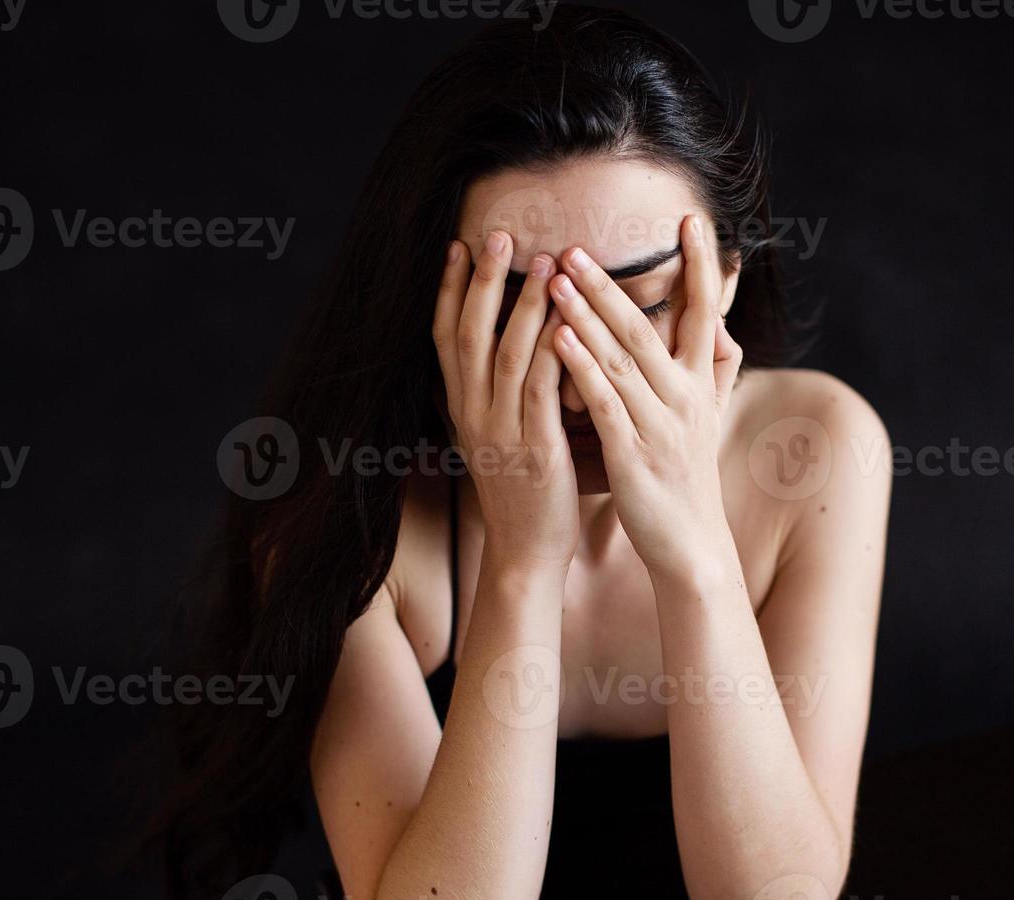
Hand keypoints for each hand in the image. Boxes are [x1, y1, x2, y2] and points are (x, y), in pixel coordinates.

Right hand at [433, 232, 579, 570]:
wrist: (526, 550)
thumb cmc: (522, 488)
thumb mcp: (497, 434)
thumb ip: (499, 390)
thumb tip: (505, 343)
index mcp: (462, 408)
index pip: (445, 338)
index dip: (448, 290)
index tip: (458, 245)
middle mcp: (473, 414)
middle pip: (469, 335)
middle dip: (483, 282)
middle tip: (500, 235)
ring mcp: (501, 432)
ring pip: (507, 356)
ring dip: (525, 305)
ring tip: (546, 261)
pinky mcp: (535, 450)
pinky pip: (542, 391)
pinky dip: (553, 353)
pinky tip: (568, 321)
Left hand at [548, 214, 743, 577]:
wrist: (691, 545)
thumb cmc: (690, 476)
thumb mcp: (711, 418)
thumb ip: (717, 370)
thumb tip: (725, 326)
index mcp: (701, 385)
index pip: (705, 312)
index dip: (702, 265)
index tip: (693, 218)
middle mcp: (684, 397)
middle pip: (648, 328)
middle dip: (611, 283)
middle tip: (576, 244)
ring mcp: (659, 425)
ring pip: (621, 358)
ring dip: (587, 313)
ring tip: (556, 276)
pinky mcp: (633, 454)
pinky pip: (604, 402)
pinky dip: (582, 367)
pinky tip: (557, 338)